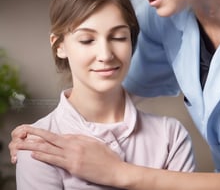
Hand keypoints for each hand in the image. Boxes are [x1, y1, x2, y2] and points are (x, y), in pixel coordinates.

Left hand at [10, 125, 124, 185]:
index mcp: (80, 140)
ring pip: (50, 150)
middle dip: (36, 135)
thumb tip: (68, 137)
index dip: (45, 134)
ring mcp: (73, 157)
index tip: (34, 132)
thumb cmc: (107, 156)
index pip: (59, 135)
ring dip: (34, 146)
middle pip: (51, 140)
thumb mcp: (94, 142)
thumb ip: (80, 139)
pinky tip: (35, 155)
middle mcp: (75, 146)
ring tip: (23, 144)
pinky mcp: (73, 167)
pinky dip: (44, 157)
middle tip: (23, 132)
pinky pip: (55, 161)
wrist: (114, 169)